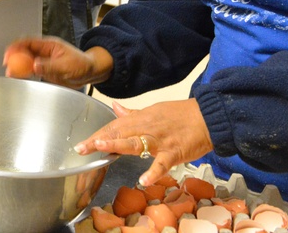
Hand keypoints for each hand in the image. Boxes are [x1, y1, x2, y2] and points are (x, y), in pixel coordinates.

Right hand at [3, 37, 111, 87]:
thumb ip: (49, 66)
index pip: (28, 42)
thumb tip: (35, 66)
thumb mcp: (66, 65)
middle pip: (24, 51)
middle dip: (14, 57)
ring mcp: (44, 60)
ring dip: (18, 66)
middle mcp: (44, 51)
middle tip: (7, 65)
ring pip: (26, 61)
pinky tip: (19, 77)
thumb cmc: (82, 64)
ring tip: (11, 73)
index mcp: (49, 45)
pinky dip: (24, 73)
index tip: (9, 53)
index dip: (17, 46)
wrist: (90, 73)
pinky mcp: (45, 70)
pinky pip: (31, 70)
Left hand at [74, 99, 212, 187]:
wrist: (207, 116)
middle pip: (119, 134)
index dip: (97, 135)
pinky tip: (144, 179)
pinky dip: (153, 171)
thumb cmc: (180, 115)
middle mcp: (146, 128)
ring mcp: (159, 140)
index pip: (113, 127)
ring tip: (101, 148)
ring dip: (118, 144)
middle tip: (80, 149)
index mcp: (140, 119)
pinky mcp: (174, 151)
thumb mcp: (153, 111)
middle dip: (98, 141)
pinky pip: (162, 162)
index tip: (81, 144)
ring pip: (136, 142)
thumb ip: (133, 114)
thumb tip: (115, 108)